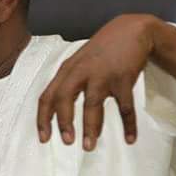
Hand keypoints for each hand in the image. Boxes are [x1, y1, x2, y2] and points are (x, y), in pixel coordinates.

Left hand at [37, 14, 175, 150]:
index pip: (48, 95)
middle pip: (64, 97)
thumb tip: (56, 110)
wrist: (132, 30)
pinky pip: (125, 107)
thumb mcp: (79, 61)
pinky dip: (128, 124)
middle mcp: (81, 71)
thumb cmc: (103, 50)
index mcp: (68, 70)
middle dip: (64, 122)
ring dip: (91, 127)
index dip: (43, 118)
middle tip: (67, 142)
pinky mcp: (123, 78)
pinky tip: (130, 139)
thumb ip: (68, 81)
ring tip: (89, 146)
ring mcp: (103, 74)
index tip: (43, 138)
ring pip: (92, 104)